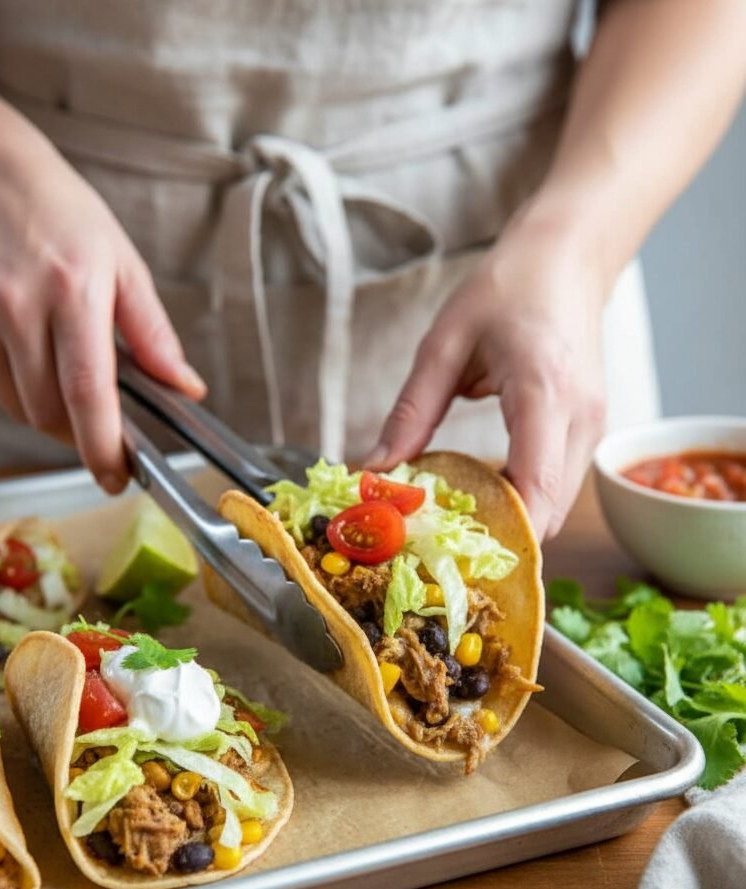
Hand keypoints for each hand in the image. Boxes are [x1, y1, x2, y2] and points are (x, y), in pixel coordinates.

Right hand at [0, 113, 204, 490]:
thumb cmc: (61, 216)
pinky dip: (18, 387)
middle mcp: (17, 305)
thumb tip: (185, 389)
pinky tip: (29, 348)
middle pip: (49, 413)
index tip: (116, 474)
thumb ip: (155, 335)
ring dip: (49, 411)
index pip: (86, 390)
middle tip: (101, 419)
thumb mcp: (124, 264)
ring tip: (63, 368)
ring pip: (19, 409)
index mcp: (72, 289)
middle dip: (80, 430)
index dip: (102, 444)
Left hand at [366, 210, 607, 539]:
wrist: (568, 256)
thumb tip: (377, 471)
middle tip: (440, 542)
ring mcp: (593, 428)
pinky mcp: (589, 431)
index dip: (499, 533)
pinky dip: (523, 500)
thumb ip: (411, 412)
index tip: (450, 552)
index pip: (536, 487)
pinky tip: (484, 493)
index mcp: (544, 391)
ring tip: (457, 520)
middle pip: (548, 513)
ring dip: (511, 522)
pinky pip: (557, 486)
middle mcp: (580, 418)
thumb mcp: (444, 343)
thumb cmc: (509, 287)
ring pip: (556, 507)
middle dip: (498, 537)